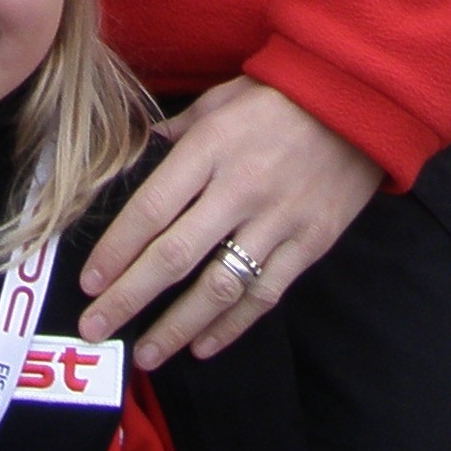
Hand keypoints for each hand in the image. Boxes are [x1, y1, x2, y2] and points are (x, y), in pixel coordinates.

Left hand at [76, 78, 385, 369]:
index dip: (116, 250)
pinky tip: (203, 346)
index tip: (88, 282)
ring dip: (177, 326)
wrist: (361, 100)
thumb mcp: (220, 100)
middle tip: (95, 328)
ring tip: (146, 355)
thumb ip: (177, 134)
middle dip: (129, 298)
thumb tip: (139, 157)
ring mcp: (278, 221)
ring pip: (218, 286)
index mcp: (210, 149)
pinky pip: (265, 293)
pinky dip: (232, 325)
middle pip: (174, 256)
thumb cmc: (280, 95)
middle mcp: (239, 189)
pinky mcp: (310, 243)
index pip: (151, 209)